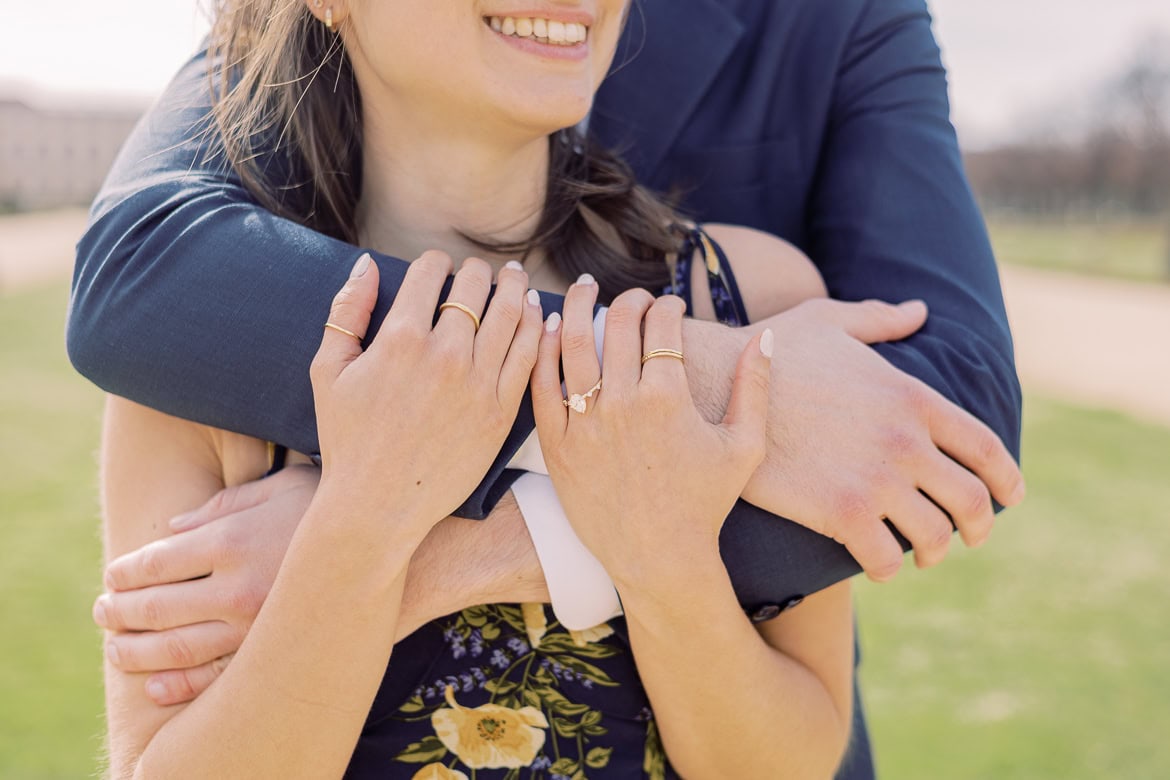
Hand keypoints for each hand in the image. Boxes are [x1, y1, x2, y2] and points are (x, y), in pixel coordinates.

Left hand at [94, 465, 318, 704]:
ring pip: (175, 649)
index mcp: (231, 539)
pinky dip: (177, 687)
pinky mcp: (275, 654)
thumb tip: (175, 528)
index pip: (154, 562)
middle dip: (118, 612)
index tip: (113, 575)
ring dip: (135, 652)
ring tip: (115, 649)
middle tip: (102, 612)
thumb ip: (223, 503)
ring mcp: (256, 627)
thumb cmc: (335, 507)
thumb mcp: (281, 485)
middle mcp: (236, 587)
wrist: (392, 547)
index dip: (124, 572)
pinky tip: (155, 686)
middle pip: (155, 608)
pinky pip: (215, 679)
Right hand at [311, 251, 542, 534]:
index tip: (440, 268)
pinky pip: (529, 356)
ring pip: (511, 314)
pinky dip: (537, 327)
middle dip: (476, 271)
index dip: (437, 263)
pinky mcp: (500, 412)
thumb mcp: (328, 371)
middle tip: (480, 272)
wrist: (377, 506)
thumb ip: (346, 311)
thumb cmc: (347, 440)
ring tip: (515, 279)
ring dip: (515, 288)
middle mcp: (443, 356)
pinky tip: (537, 314)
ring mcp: (477, 384)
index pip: (431, 272)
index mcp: (399, 340)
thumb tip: (366, 264)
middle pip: (475, 288)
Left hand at [532, 282, 772, 587]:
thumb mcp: (745, 446)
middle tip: (632, 299)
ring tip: (584, 290)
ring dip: (578, 307)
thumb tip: (764, 337)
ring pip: (571, 344)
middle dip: (627, 301)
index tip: (668, 307)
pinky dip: (544, 351)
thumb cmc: (706, 503)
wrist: (659, 559)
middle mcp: (622, 404)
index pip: (662, 325)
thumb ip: (755, 387)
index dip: (666, 306)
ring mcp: (584, 425)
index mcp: (668, 398)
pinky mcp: (557, 445)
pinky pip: (542, 385)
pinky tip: (552, 331)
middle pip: (616, 325)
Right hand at [711, 298, 1025, 580]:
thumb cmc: (770, 351)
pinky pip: (885, 558)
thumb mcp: (829, 321)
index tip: (1010, 497)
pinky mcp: (840, 511)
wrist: (715, 386)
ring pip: (934, 536)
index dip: (1008, 480)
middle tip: (969, 538)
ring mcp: (876, 479)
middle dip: (979, 527)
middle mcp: (906, 441)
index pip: (985, 447)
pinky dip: (889, 568)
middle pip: (972, 500)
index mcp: (912, 397)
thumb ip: (880, 319)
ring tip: (919, 556)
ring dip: (933, 553)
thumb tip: (919, 310)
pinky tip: (877, 564)